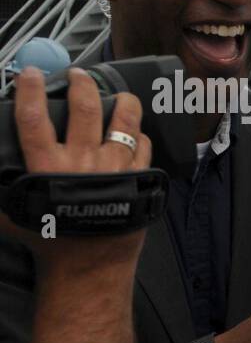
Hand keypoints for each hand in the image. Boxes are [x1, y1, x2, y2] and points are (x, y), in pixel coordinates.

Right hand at [1, 67, 151, 268]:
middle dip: (82, 84)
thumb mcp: (15, 212)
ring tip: (120, 96)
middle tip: (79, 75)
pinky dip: (140, 137)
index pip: (34, 117)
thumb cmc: (52, 243)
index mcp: (47, 167)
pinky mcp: (139, 180)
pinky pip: (144, 148)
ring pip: (124, 123)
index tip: (30, 74)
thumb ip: (0, 189)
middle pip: (85, 108)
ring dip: (123, 104)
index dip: (30, 90)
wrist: (89, 268)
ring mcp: (115, 169)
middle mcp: (83, 162)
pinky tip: (136, 133)